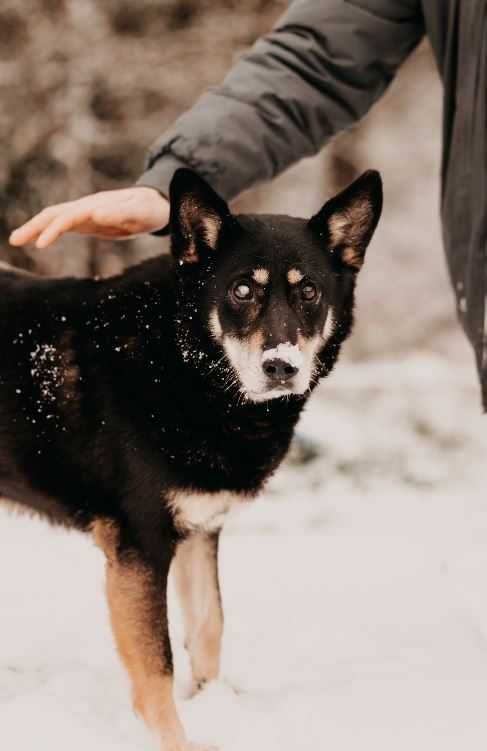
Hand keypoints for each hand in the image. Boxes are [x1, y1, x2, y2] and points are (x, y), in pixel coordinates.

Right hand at [9, 186, 169, 247]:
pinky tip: (36, 240)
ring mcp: (86, 212)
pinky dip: (47, 230)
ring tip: (15, 240)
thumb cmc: (150, 209)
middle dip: (33, 227)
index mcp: (96, 205)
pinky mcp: (88, 221)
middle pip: (54, 214)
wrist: (157, 204)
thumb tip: (96, 213)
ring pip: (55, 217)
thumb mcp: (140, 212)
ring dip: (35, 228)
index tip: (40, 245)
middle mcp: (87, 206)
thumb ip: (120, 213)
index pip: (68, 217)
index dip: (53, 230)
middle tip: (14, 240)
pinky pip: (63, 224)